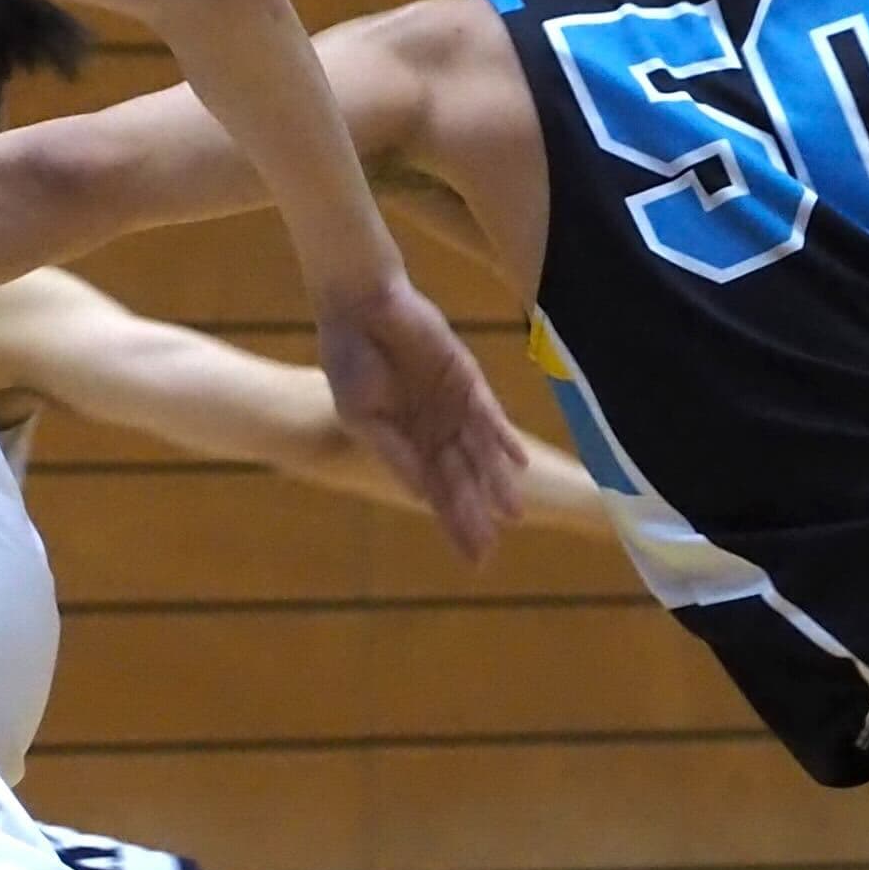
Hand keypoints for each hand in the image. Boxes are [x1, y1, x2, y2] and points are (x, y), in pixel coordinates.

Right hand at [317, 275, 524, 560]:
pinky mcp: (467, 379)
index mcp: (406, 443)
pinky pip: (490, 413)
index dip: (453, 524)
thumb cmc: (350, 361)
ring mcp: (453, 405)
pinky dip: (503, 438)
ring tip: (512, 515)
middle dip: (474, 516)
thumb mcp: (364, 417)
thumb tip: (422, 496)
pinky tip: (518, 461)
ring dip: (496, 484)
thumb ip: (394, 454)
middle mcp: (434, 430)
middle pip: (462, 481)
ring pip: (481, 454)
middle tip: (489, 552)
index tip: (472, 560)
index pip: (436, 493)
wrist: (360, 309)